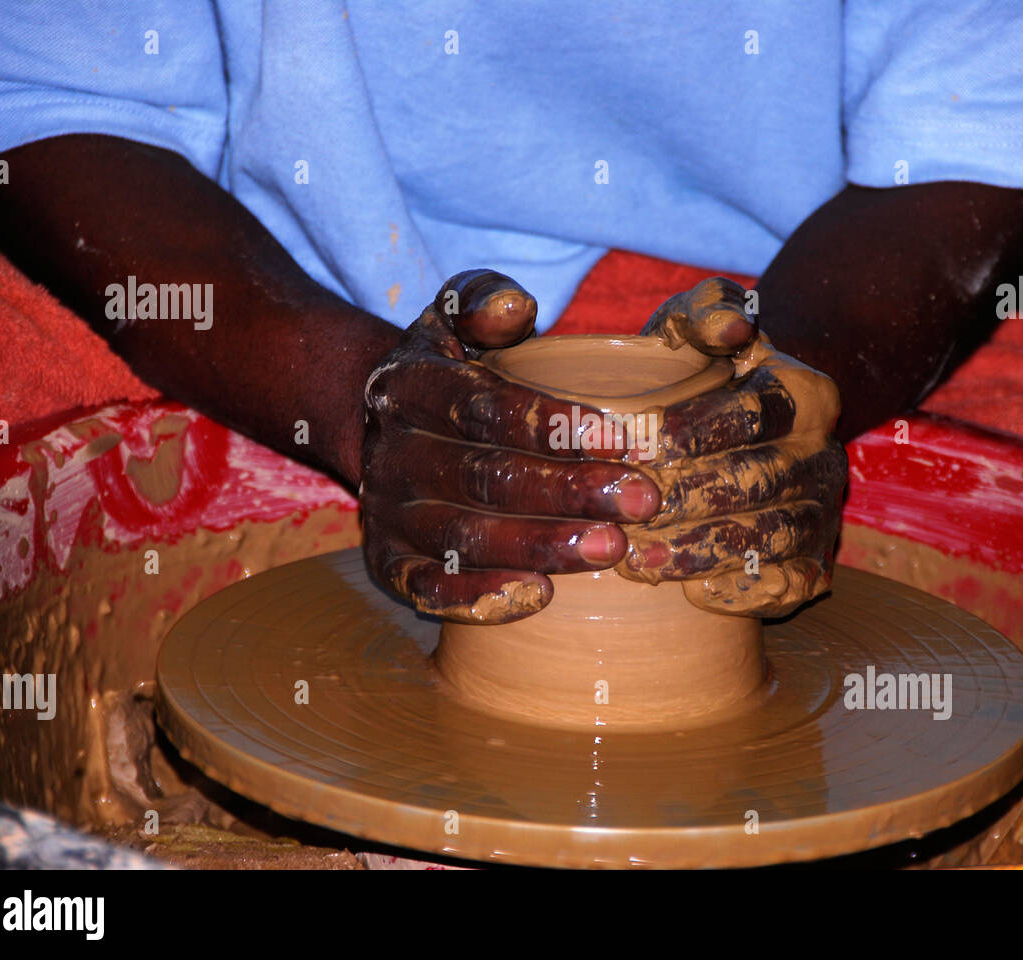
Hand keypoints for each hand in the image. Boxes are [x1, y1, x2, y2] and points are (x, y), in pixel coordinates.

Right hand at [360, 270, 661, 623]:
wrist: (379, 426)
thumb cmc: (448, 370)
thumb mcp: (452, 318)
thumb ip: (482, 301)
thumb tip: (517, 306)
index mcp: (409, 387)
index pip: (486, 409)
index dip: (555, 427)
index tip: (625, 441)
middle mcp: (391, 452)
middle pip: (485, 477)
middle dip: (569, 491)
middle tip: (643, 502)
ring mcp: (385, 511)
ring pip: (464, 536)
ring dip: (541, 546)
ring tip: (612, 548)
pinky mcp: (384, 562)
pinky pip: (426, 589)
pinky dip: (479, 599)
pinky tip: (543, 597)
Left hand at [621, 277, 847, 617]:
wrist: (742, 427)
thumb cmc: (699, 371)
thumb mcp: (700, 323)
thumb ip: (710, 309)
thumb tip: (731, 329)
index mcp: (805, 394)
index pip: (748, 414)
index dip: (684, 431)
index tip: (621, 443)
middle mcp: (824, 456)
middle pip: (754, 482)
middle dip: (680, 500)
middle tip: (616, 511)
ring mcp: (822, 515)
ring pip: (766, 540)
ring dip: (696, 554)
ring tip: (632, 559)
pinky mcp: (813, 567)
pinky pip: (782, 588)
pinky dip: (734, 594)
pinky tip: (683, 593)